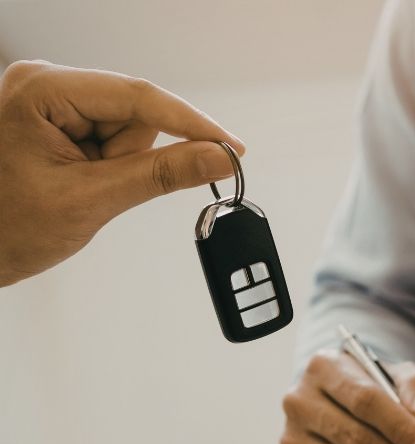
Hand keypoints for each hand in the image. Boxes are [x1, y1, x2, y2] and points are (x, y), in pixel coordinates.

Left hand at [0, 60, 244, 285]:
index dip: (192, 125)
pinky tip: (83, 184)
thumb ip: (162, 175)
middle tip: (101, 189)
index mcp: (43, 89)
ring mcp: (54, 106)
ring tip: (84, 190)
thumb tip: (218, 158)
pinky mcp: (61, 126)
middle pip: (135, 114)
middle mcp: (48, 86)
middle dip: (133, 158)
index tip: (233, 148)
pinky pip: (113, 143)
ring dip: (120, 168)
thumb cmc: (8, 226)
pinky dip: (111, 169)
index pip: (137, 96)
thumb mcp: (94, 200)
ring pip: (128, 132)